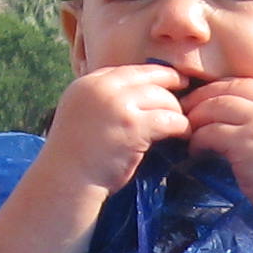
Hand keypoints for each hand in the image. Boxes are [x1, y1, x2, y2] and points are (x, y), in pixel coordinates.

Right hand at [41, 62, 190, 194]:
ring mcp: (118, 105)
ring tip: (184, 124)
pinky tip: (184, 135)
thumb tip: (135, 97)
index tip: (168, 83)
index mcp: (88, 83)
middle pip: (150, 77)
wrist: (65, 181)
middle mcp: (102, 87)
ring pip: (163, 97)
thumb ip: (103, 101)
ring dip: (177, 111)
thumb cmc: (74, 157)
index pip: (128, 71)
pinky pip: (170, 119)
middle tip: (186, 97)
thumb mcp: (81, 115)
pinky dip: (182, 127)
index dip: (152, 76)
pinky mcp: (133, 126)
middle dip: (172, 86)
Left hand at [183, 74, 252, 212]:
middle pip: (227, 90)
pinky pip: (210, 133)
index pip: (246, 83)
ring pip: (215, 107)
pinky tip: (195, 150)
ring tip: (187, 130)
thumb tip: (242, 121)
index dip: (221, 88)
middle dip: (202, 98)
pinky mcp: (244, 141)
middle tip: (184, 109)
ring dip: (196, 118)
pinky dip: (198, 140)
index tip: (206, 98)